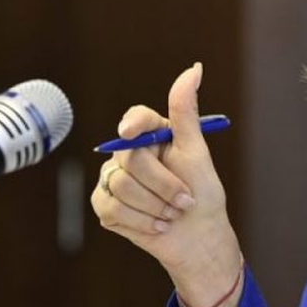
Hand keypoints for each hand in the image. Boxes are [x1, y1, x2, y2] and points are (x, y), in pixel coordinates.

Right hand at [91, 63, 242, 306]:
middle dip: (162, 185)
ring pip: (120, 186)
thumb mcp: (197, 152)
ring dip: (154, 206)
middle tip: (184, 199)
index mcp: (152, 135)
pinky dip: (140, 222)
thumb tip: (194, 69)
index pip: (136, 120)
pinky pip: (111, 208)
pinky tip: (157, 225)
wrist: (197, 237)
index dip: (132, 124)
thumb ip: (186, 111)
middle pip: (130, 159)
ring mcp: (113, 178)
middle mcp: (128, 153)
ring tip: (172, 213)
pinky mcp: (105, 204)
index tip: (131, 133)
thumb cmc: (202, 193)